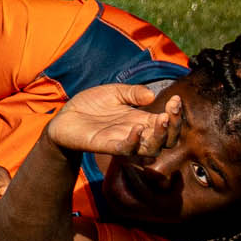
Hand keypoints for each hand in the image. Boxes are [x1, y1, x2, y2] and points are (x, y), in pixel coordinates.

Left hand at [44, 82, 175, 157]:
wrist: (65, 116)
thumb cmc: (91, 105)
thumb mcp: (115, 92)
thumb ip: (133, 92)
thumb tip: (152, 95)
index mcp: (141, 119)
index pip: (167, 124)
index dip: (175, 115)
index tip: (175, 100)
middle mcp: (136, 133)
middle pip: (166, 140)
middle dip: (173, 126)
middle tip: (170, 111)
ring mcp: (122, 141)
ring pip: (150, 149)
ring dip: (159, 136)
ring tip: (161, 119)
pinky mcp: (106, 145)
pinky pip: (125, 149)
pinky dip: (133, 141)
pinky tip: (136, 128)